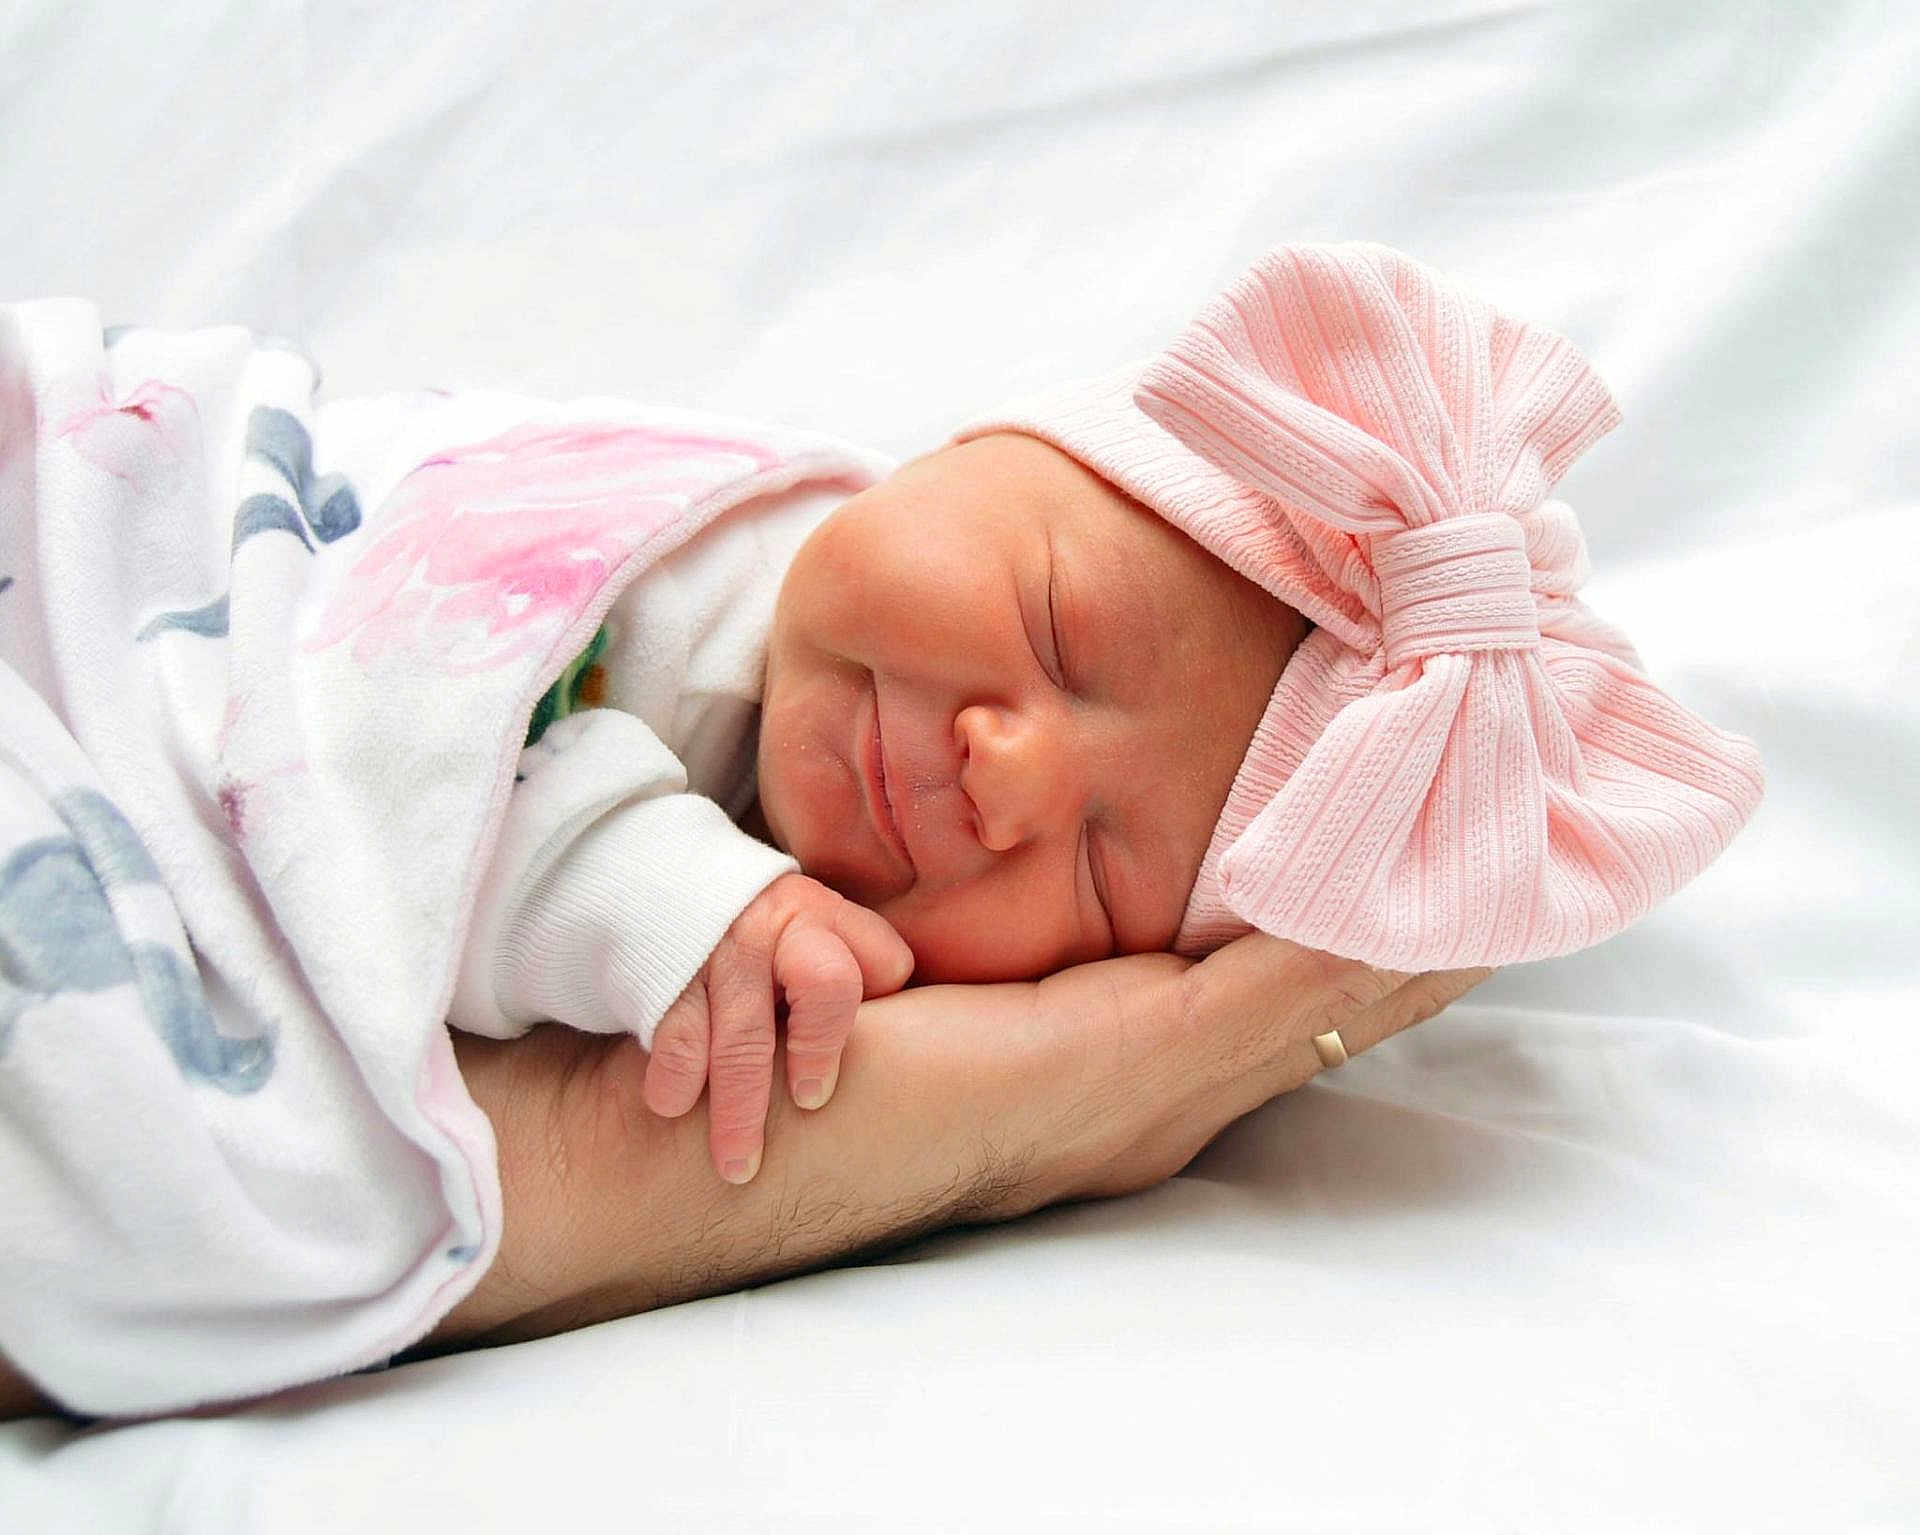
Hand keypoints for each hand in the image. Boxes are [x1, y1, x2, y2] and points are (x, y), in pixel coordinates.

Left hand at [430, 935, 1487, 1353]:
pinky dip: (1340, 947)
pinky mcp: (1104, 1072)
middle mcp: (1134, 1107)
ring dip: (1401, 940)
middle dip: (1406, 944)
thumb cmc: (787, 1043)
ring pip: (1305, 1002)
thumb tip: (1037, 865)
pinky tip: (1408, 898)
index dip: (1344, 943)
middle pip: (1308, 1012)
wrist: (693, 1130)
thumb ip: (1000, 939)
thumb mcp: (916, 964)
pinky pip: (1255, 995)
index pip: (1258, 1005)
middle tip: (1510, 872)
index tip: (1425, 883)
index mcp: (1095, 1079)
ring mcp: (1129, 1103)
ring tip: (1497, 869)